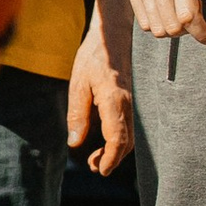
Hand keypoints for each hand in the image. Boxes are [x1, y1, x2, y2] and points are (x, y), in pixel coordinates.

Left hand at [66, 7, 131, 175]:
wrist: (112, 34)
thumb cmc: (93, 56)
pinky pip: (127, 125)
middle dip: (112, 159)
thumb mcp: (78, 84)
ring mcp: (130, 102)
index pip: (118, 138)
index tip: (101, 171)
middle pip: (126, 142)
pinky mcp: (128, 100)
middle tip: (94, 168)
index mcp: (114, 101)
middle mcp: (127, 104)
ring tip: (95, 159)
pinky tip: (103, 140)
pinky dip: (118, 139)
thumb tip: (74, 142)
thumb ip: (77, 114)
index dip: (110, 158)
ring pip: (128, 135)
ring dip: (115, 151)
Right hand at [119, 0, 205, 45]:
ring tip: (184, 6)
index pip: (190, 19)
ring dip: (175, 28)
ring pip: (156, 29)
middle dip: (191, 30)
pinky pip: (143, 22)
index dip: (205, 35)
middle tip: (200, 10)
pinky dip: (159, 23)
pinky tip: (170, 5)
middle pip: (173, 28)